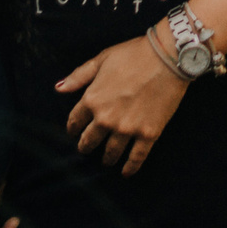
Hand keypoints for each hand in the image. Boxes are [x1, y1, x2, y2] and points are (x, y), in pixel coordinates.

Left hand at [59, 34, 191, 175]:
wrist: (167, 57)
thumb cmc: (134, 54)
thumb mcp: (102, 59)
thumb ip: (79, 76)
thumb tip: (59, 88)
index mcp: (92, 99)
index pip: (75, 121)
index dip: (73, 128)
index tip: (75, 131)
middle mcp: (106, 118)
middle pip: (90, 141)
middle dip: (86, 146)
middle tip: (87, 149)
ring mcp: (127, 128)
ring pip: (111, 152)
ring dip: (107, 159)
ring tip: (107, 161)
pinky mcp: (148, 133)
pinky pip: (136, 157)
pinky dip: (131, 167)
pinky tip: (126, 172)